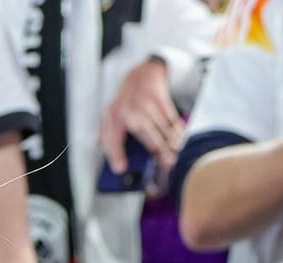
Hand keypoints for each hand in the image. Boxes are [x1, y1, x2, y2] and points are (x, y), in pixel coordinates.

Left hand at [100, 57, 186, 174]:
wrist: (142, 73)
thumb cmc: (126, 100)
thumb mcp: (110, 114)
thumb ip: (105, 133)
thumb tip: (102, 150)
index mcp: (114, 117)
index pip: (112, 138)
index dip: (115, 154)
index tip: (120, 169)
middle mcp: (129, 110)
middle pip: (144, 134)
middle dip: (156, 150)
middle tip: (165, 164)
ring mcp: (146, 103)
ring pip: (161, 127)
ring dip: (170, 143)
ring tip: (174, 156)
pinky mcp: (160, 98)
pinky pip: (171, 117)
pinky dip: (177, 130)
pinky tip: (181, 139)